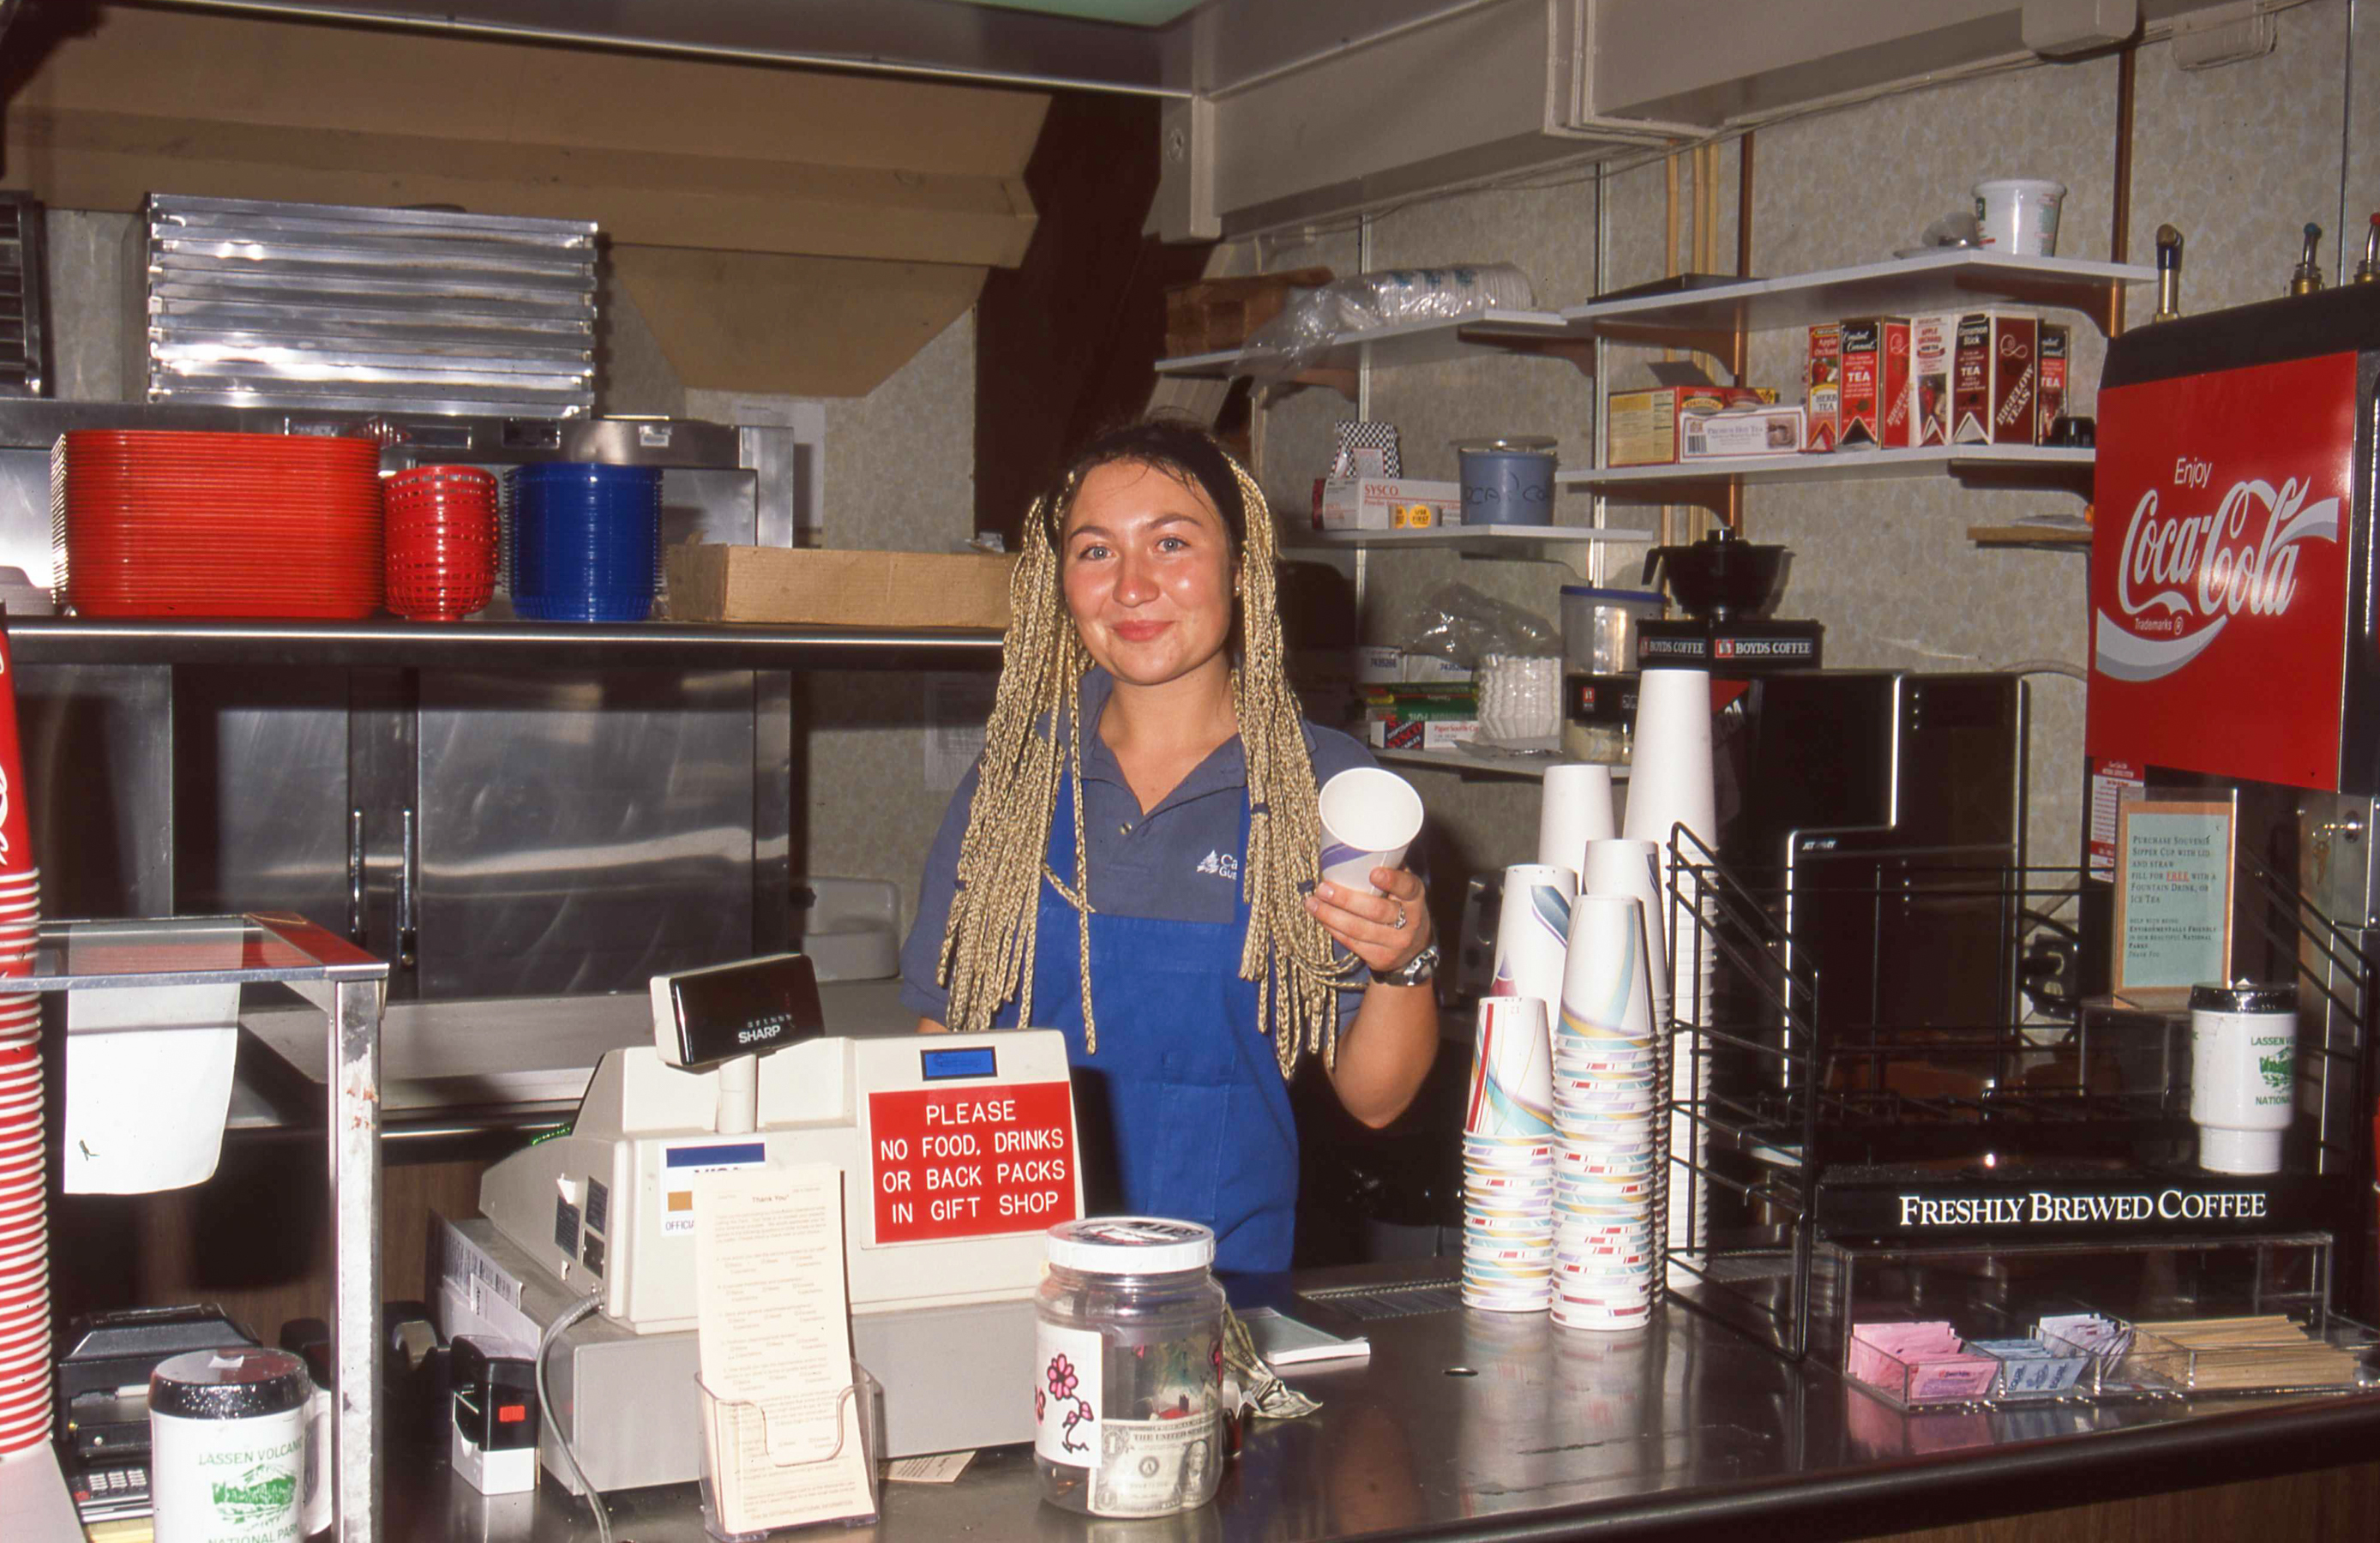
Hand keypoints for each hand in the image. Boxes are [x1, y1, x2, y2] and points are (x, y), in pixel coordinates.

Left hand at [1306, 868, 1433, 976]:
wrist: (1413, 950)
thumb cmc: (1402, 908)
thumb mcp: (1405, 891)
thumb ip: (1390, 871)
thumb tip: (1358, 846)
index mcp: (1415, 898)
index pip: (1408, 888)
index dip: (1392, 880)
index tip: (1373, 872)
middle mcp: (1409, 921)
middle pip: (1376, 911)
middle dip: (1345, 899)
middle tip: (1323, 888)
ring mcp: (1395, 942)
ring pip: (1359, 929)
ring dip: (1330, 915)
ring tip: (1311, 903)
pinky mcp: (1380, 958)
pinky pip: (1352, 943)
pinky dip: (1333, 929)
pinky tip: (1320, 918)